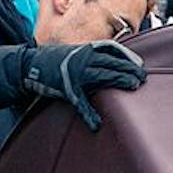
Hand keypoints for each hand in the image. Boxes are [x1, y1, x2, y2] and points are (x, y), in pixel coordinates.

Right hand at [26, 41, 145, 130]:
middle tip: (142, 78)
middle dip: (129, 69)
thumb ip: (93, 56)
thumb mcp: (76, 53)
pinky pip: (80, 102)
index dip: (128, 56)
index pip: (112, 49)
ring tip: (133, 86)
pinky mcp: (67, 88)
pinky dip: (88, 113)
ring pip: (102, 76)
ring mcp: (75, 73)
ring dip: (119, 80)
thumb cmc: (56, 60)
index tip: (139, 64)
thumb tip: (113, 61)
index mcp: (86, 49)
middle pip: (112, 62)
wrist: (30, 65)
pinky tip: (96, 123)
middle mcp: (82, 58)